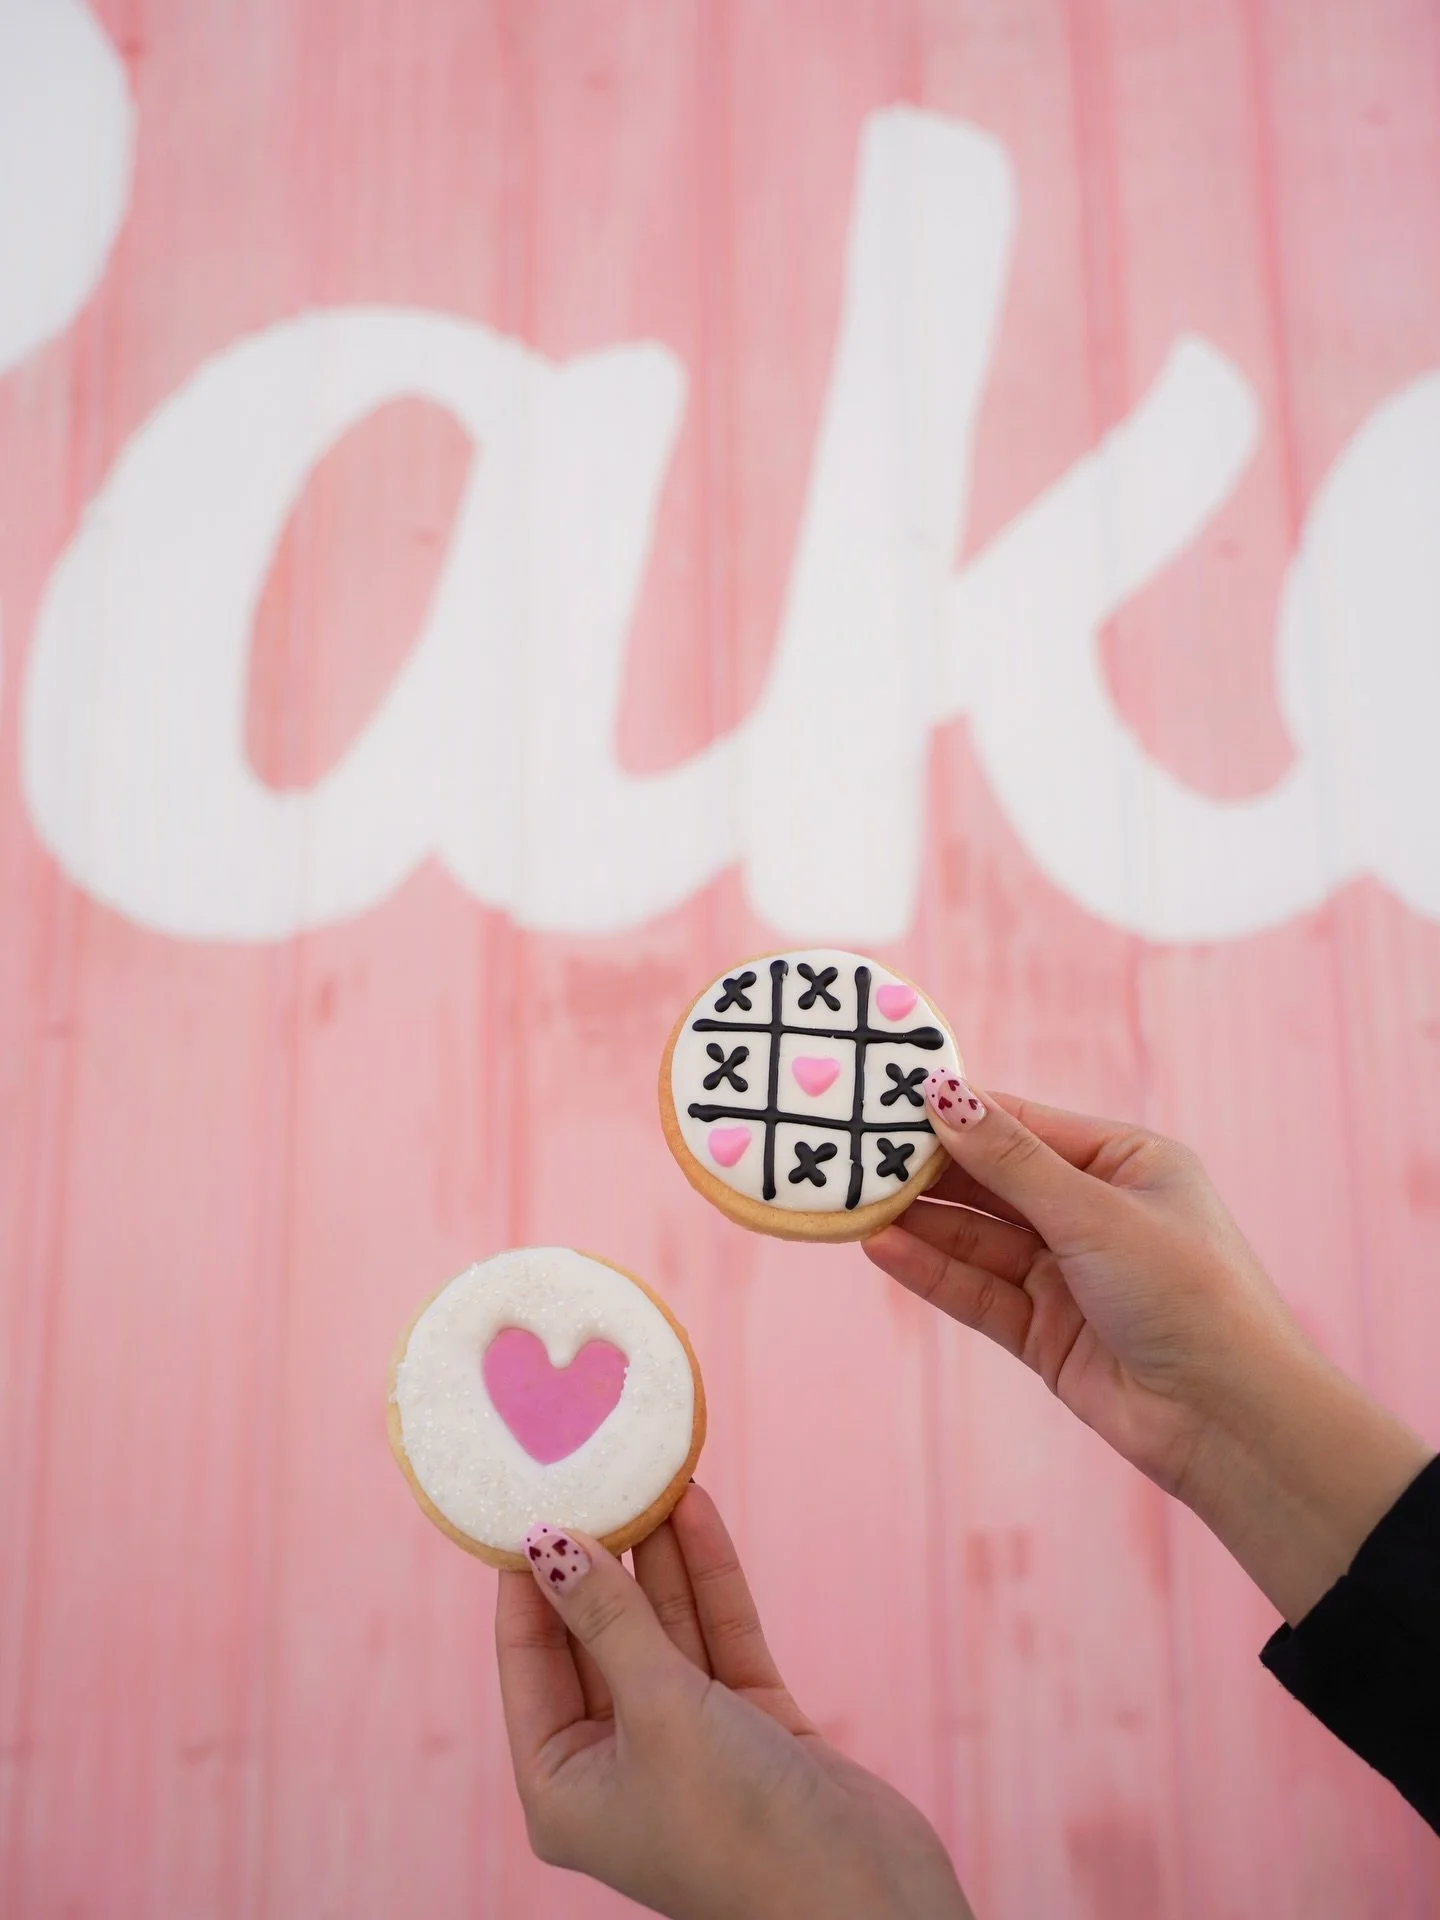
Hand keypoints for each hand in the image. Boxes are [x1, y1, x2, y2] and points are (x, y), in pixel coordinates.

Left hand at [495, 1484, 972, 1919]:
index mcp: (562, 1785)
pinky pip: (717, 1634)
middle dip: (602, 1551)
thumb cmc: (739, 1831)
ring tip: (648, 1467)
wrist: (866, 1906)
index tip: (528, 1491)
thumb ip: (610, 1620)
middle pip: (596, 1633)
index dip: (527, 1574)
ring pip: (662, 1625)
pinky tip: (696, 1508)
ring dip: (658, 1551)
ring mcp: (687, 1742)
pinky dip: (708, 1575)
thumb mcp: (659, 1713)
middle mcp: (616, 1762)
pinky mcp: (752, 1725)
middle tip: (593, 1464)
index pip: (527, 1656)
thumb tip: (549, 1541)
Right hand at [864, 1076, 1431, 1623]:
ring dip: (919, 1221)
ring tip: (853, 1200)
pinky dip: (931, 1271)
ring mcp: (1068, 1275)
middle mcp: (1096, 1213)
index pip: (1024, 1124)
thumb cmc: (1189, 1294)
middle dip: (928, 1168)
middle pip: (994, 1180)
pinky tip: (883, 1248)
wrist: (1233, 1421)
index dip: (957, 1111)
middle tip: (854, 1150)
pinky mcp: (1046, 1333)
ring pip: (977, 1237)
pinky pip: (978, 1291)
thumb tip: (942, 1095)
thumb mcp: (1095, 1211)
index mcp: (1127, 1163)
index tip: (887, 1095)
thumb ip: (1010, 1160)